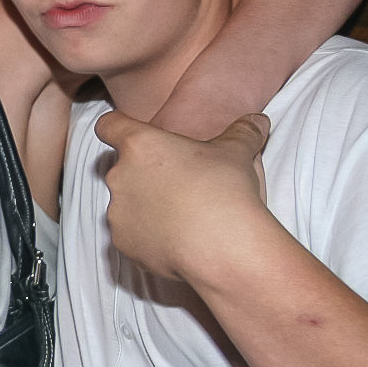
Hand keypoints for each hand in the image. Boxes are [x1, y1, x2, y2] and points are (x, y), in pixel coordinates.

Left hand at [95, 110, 272, 283]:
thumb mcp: (237, 152)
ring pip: (127, 203)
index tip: (131, 134)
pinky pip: (132, 234)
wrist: (222, 246)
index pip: (110, 125)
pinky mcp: (124, 243)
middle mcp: (120, 176)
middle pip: (123, 168)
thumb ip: (243, 132)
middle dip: (146, 174)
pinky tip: (177, 239)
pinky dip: (149, 235)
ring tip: (182, 214)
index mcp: (140, 146)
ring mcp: (118, 213)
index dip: (118, 127)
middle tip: (179, 182)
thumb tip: (257, 121)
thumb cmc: (224, 191)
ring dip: (146, 206)